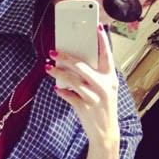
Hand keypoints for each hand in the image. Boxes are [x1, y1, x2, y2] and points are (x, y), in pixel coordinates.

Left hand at [46, 25, 119, 144]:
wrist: (105, 131)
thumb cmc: (102, 106)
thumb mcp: (105, 89)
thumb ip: (94, 75)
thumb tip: (75, 61)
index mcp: (110, 78)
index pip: (107, 55)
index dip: (102, 41)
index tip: (96, 27)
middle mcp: (104, 86)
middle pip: (82, 66)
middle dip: (66, 57)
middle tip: (53, 51)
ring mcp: (94, 97)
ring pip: (72, 80)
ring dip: (58, 73)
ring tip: (48, 68)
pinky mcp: (84, 107)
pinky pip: (69, 96)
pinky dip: (61, 91)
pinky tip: (56, 88)